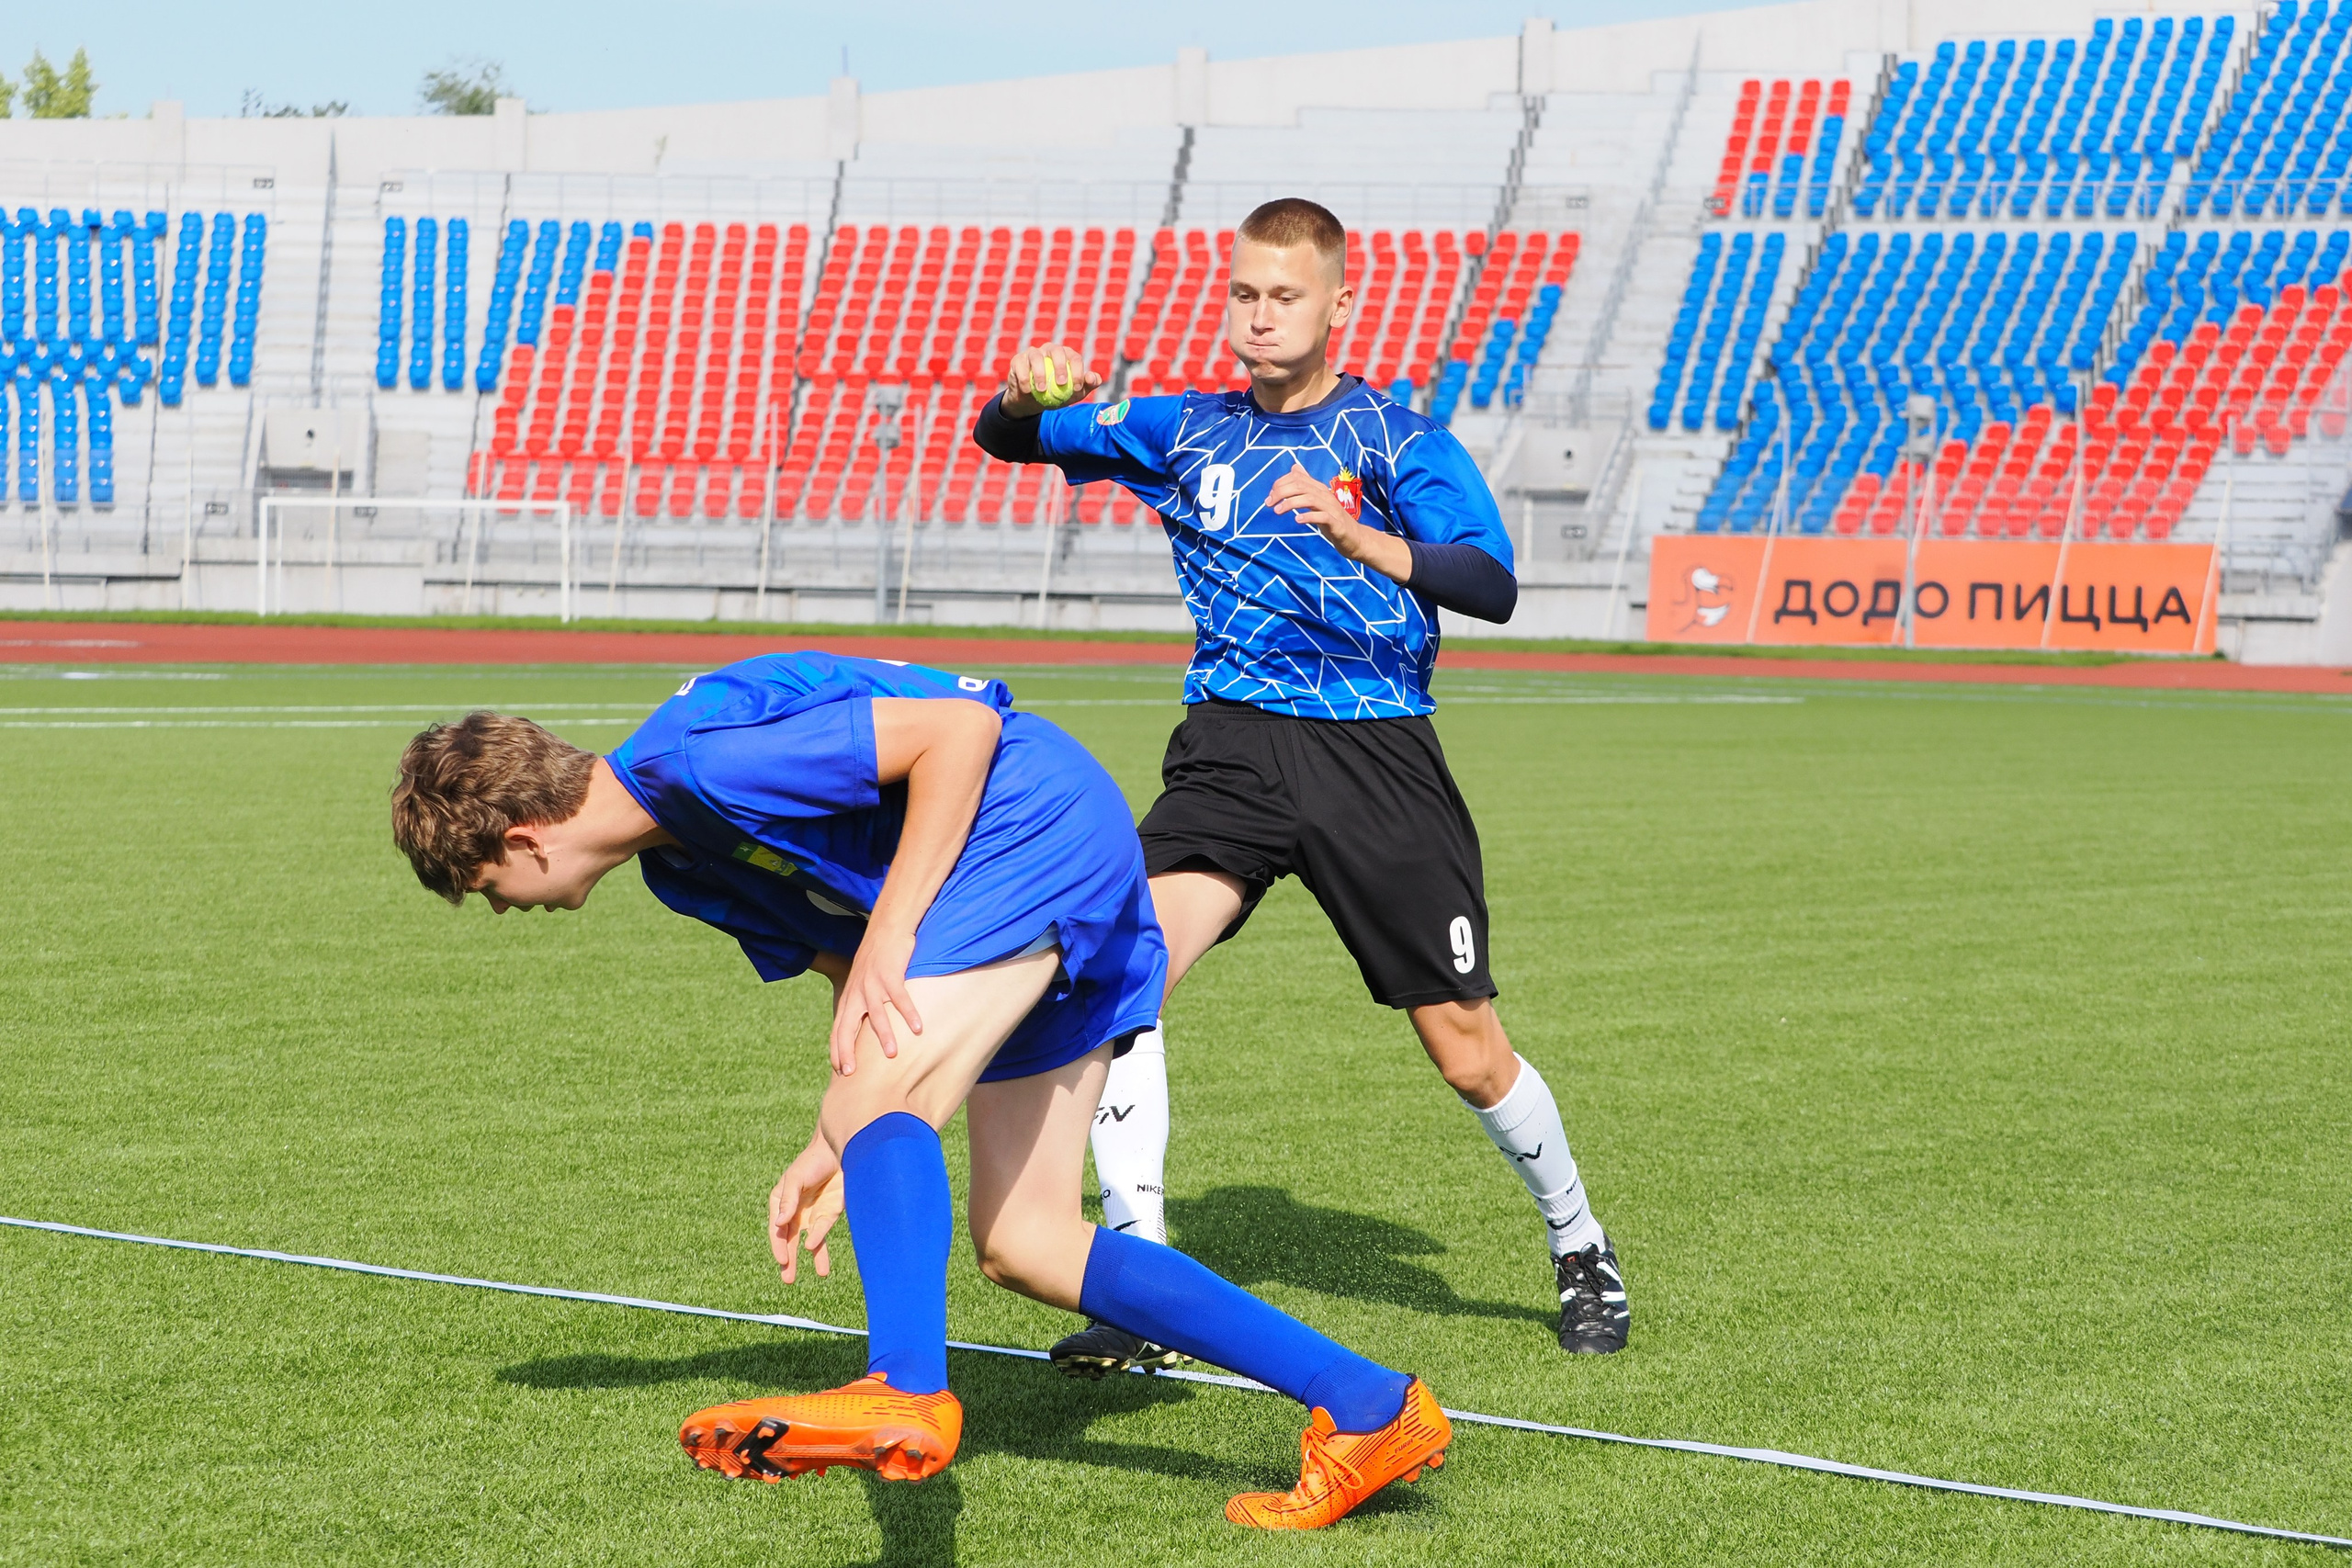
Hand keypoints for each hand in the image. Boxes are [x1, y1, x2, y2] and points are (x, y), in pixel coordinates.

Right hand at [770, 1136, 844, 1284]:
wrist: (840, 1150)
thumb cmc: (813, 1160)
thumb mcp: (796, 1178)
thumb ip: (788, 1201)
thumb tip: (778, 1224)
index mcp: (781, 1201)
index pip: (777, 1230)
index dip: (778, 1246)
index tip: (782, 1260)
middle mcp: (795, 1211)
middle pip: (789, 1240)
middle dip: (788, 1260)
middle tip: (788, 1279)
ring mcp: (813, 1213)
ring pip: (809, 1242)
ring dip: (810, 1258)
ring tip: (814, 1276)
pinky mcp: (830, 1214)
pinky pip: (823, 1233)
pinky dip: (820, 1244)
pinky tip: (818, 1256)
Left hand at [830, 923, 920, 1073]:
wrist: (886, 929)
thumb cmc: (877, 959)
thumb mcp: (862, 983)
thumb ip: (862, 1004)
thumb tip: (867, 1029)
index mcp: (850, 998)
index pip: (838, 1029)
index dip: (836, 1051)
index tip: (840, 1072)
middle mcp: (857, 993)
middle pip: (847, 1027)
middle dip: (847, 1051)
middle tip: (850, 1073)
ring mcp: (872, 984)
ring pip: (876, 1015)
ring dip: (884, 1036)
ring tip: (891, 1055)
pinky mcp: (890, 974)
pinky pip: (899, 998)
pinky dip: (908, 1013)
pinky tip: (918, 1028)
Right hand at [1000, 343, 1100, 417]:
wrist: (1031, 402)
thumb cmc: (1056, 395)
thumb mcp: (1073, 393)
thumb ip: (1087, 385)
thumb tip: (1094, 378)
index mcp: (1065, 355)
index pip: (1074, 357)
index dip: (1078, 371)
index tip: (1077, 387)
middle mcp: (1049, 350)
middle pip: (1056, 351)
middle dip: (1060, 366)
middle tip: (1062, 383)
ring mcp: (1033, 353)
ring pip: (1036, 356)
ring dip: (1039, 373)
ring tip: (1042, 390)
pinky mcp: (1018, 360)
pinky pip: (1020, 365)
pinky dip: (1024, 378)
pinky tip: (1027, 390)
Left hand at [1266, 460, 1360, 553]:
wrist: (1354, 538)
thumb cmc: (1332, 519)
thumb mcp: (1317, 500)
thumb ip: (1306, 485)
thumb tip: (1295, 467)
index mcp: (1319, 489)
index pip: (1298, 478)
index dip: (1281, 484)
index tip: (1270, 496)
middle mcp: (1325, 495)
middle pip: (1301, 486)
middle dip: (1281, 492)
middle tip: (1268, 503)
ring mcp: (1332, 509)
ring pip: (1310, 499)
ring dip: (1291, 503)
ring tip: (1278, 511)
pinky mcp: (1336, 523)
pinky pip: (1322, 516)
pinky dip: (1309, 517)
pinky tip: (1297, 520)